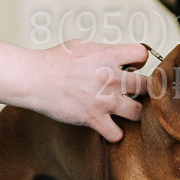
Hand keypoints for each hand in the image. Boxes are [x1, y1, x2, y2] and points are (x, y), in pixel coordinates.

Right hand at [27, 40, 148, 141]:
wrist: (33, 78)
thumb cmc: (54, 60)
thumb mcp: (83, 46)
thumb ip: (105, 52)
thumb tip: (120, 56)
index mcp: (108, 55)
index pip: (143, 54)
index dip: (140, 61)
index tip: (131, 66)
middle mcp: (110, 77)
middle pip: (146, 86)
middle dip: (142, 89)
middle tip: (131, 92)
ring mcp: (103, 99)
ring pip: (139, 112)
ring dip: (133, 112)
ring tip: (124, 110)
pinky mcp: (92, 118)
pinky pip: (116, 134)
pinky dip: (114, 133)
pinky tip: (108, 127)